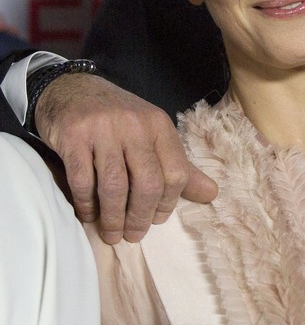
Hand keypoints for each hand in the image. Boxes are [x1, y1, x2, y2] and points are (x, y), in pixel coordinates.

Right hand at [34, 73, 216, 243]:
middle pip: (147, 182)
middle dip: (140, 216)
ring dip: (113, 217)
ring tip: (112, 234)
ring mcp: (103, 130)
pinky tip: (88, 216)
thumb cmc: (118, 120)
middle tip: (134, 235)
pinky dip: (87, 204)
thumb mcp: (153, 135)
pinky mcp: (73, 137)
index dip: (168, 203)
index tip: (157, 220)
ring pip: (114, 185)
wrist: (72, 89)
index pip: (176, 172)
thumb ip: (180, 166)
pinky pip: (83, 180)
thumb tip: (211, 194)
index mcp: (159, 126)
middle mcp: (135, 125)